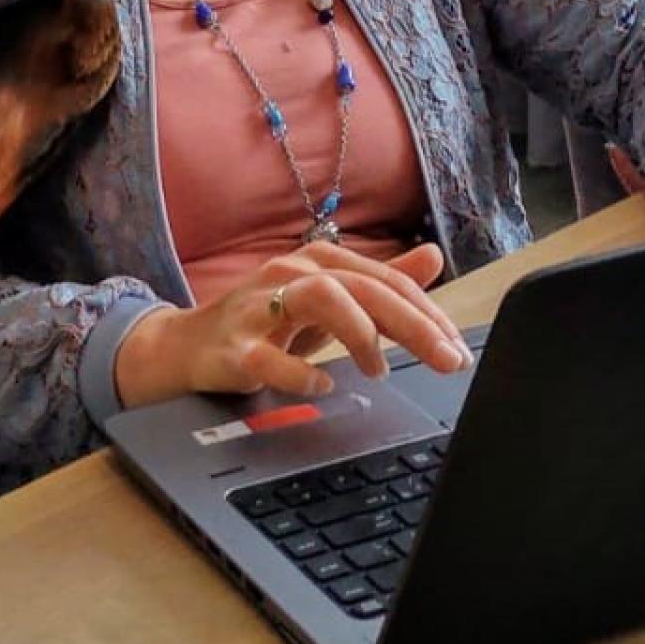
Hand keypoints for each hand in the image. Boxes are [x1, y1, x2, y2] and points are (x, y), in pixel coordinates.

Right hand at [114, 242, 464, 408]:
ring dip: (361, 333)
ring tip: (379, 368)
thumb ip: (380, 283)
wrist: (186, 347)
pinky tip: (323, 386)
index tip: (458, 349)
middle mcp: (291, 272)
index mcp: (320, 261)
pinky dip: (301, 374)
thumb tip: (433, 257)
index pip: (388, 282)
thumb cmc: (264, 325)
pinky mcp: (234, 346)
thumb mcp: (329, 301)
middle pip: (364, 288)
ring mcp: (260, 307)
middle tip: (447, 361)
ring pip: (322, 298)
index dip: (429, 315)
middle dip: (414, 325)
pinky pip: (271, 358)